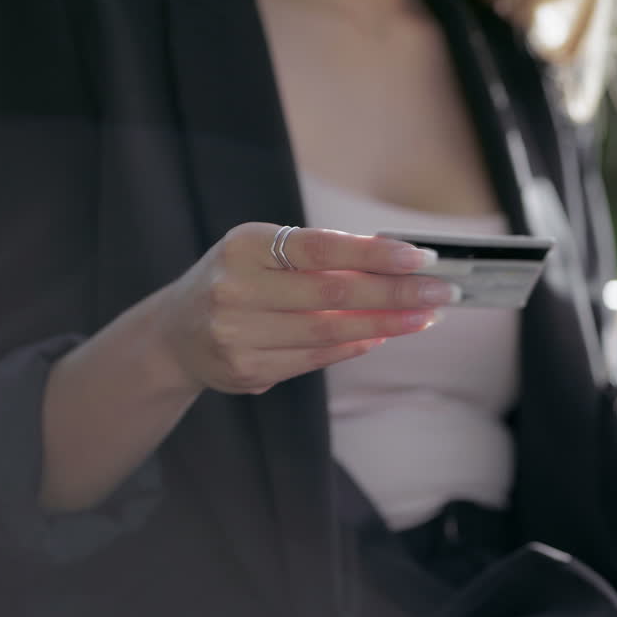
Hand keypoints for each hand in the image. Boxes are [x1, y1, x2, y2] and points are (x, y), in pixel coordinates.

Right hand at [153, 222, 461, 394]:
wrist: (175, 334)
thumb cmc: (239, 281)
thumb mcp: (266, 253)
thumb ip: (321, 255)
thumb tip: (397, 260)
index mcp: (246, 246)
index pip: (322, 247)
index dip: (375, 253)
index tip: (421, 258)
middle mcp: (237, 288)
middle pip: (334, 293)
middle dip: (396, 293)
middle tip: (442, 292)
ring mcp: (238, 333)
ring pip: (329, 331)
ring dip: (386, 324)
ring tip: (424, 317)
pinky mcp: (247, 369)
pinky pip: (316, 358)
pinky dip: (356, 345)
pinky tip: (384, 335)